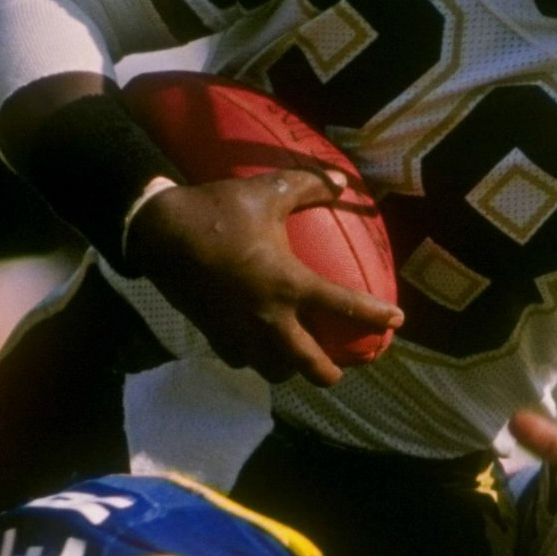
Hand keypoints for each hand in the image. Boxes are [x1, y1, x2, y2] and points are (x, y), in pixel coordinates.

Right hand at [132, 171, 401, 388]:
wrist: (159, 232)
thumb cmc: (217, 209)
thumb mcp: (267, 191)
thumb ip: (308, 185)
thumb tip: (342, 182)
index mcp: (288, 283)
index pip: (344, 307)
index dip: (375, 316)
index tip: (397, 321)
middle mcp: (268, 317)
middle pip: (308, 364)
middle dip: (330, 372)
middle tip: (341, 368)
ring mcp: (240, 331)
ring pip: (273, 369)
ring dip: (290, 369)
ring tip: (298, 361)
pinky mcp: (214, 335)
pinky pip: (241, 359)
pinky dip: (254, 358)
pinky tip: (257, 347)